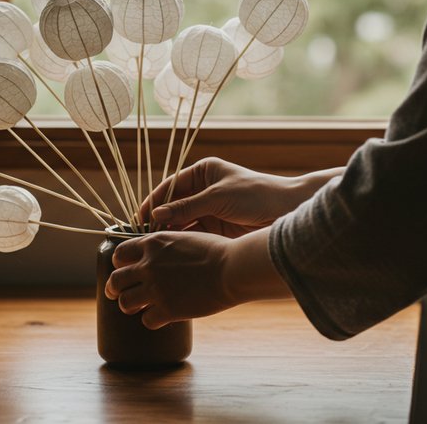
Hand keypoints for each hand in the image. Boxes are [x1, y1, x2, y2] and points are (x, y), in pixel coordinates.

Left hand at [105, 228, 291, 328]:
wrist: (233, 268)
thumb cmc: (219, 252)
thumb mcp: (188, 238)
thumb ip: (169, 247)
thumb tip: (164, 257)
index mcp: (154, 244)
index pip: (120, 253)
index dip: (119, 263)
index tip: (123, 268)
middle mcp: (149, 266)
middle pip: (116, 280)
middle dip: (113, 288)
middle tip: (116, 293)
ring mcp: (156, 289)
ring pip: (125, 303)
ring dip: (128, 306)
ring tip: (135, 309)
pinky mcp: (167, 310)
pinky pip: (147, 320)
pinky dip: (152, 320)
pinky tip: (160, 318)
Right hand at [139, 158, 341, 237]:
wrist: (288, 211)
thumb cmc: (258, 195)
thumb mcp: (219, 198)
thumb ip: (188, 207)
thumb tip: (157, 215)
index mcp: (203, 173)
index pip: (169, 187)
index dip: (153, 202)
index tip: (139, 219)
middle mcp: (203, 190)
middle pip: (172, 206)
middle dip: (159, 221)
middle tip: (142, 239)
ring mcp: (209, 210)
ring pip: (181, 223)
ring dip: (169, 234)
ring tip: (154, 249)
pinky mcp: (216, 228)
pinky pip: (193, 234)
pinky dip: (182, 242)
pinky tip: (171, 253)